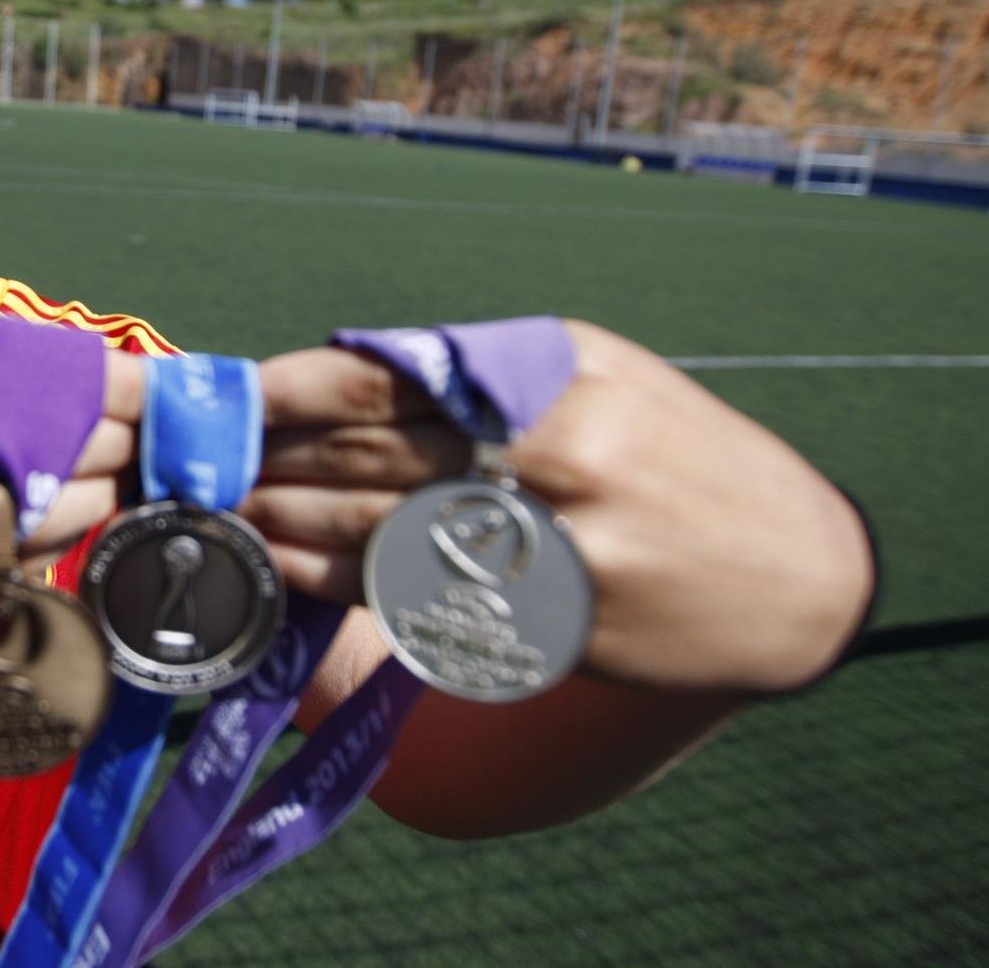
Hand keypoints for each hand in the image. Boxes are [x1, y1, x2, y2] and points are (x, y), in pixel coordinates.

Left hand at [244, 321, 872, 693]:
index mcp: (548, 373)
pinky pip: (415, 597)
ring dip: (284, 520)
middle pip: (366, 453)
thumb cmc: (675, 454)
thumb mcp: (593, 374)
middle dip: (270, 458)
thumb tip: (345, 369)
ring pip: (375, 525)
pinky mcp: (548, 619)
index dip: (288, 394)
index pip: (382, 379)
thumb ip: (476, 370)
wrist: (791, 570)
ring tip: (222, 515)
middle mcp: (547, 449)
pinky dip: (336, 579)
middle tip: (197, 466)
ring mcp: (550, 542)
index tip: (227, 402)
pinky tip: (285, 568)